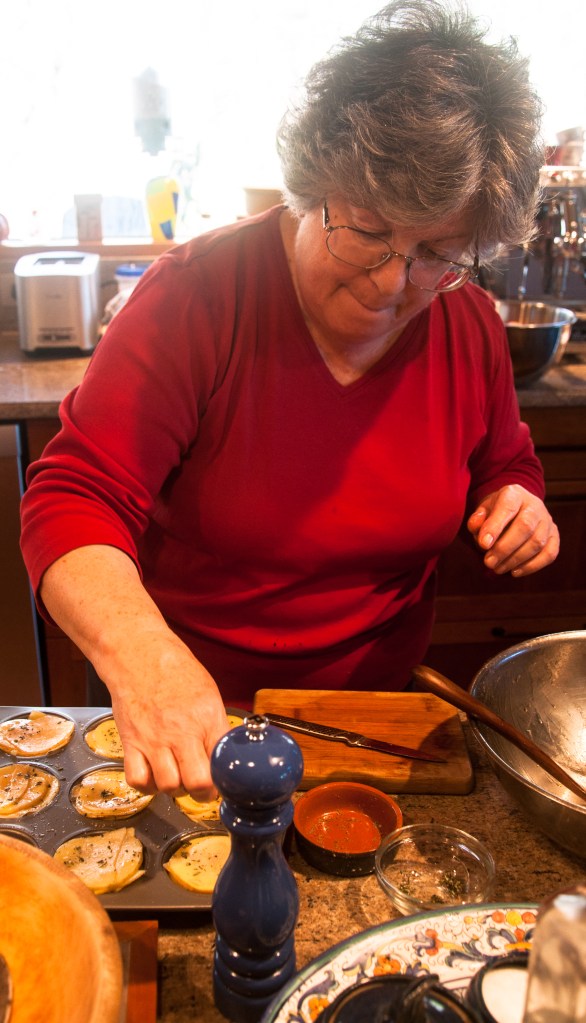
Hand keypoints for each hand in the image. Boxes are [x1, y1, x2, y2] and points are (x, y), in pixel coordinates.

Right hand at [104, 637, 229, 799]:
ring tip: (177, 775)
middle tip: (202, 786)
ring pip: (170, 787)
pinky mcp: (131, 743)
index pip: (224, 763)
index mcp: (207, 718)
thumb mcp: (209, 693)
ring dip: (175, 788)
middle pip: (199, 784)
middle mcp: (182, 733)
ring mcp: (155, 740)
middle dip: (204, 792)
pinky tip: (153, 773)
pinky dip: (146, 785)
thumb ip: (216, 726)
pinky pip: (138, 780)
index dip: (227, 779)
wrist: (139, 655)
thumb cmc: (176, 671)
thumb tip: (227, 754)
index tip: (224, 780)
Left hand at [467, 484, 558, 576]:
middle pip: (525, 526)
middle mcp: (535, 505)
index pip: (507, 507)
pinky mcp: (554, 536)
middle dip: (505, 548)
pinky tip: (515, 572)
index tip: (483, 544)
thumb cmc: (495, 513)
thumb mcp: (482, 511)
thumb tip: (480, 535)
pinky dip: (532, 566)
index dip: (495, 527)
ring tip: (498, 568)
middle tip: (489, 562)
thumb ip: (477, 521)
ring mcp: (547, 521)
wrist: (516, 508)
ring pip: (537, 542)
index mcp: (514, 494)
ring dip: (516, 560)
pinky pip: (549, 553)